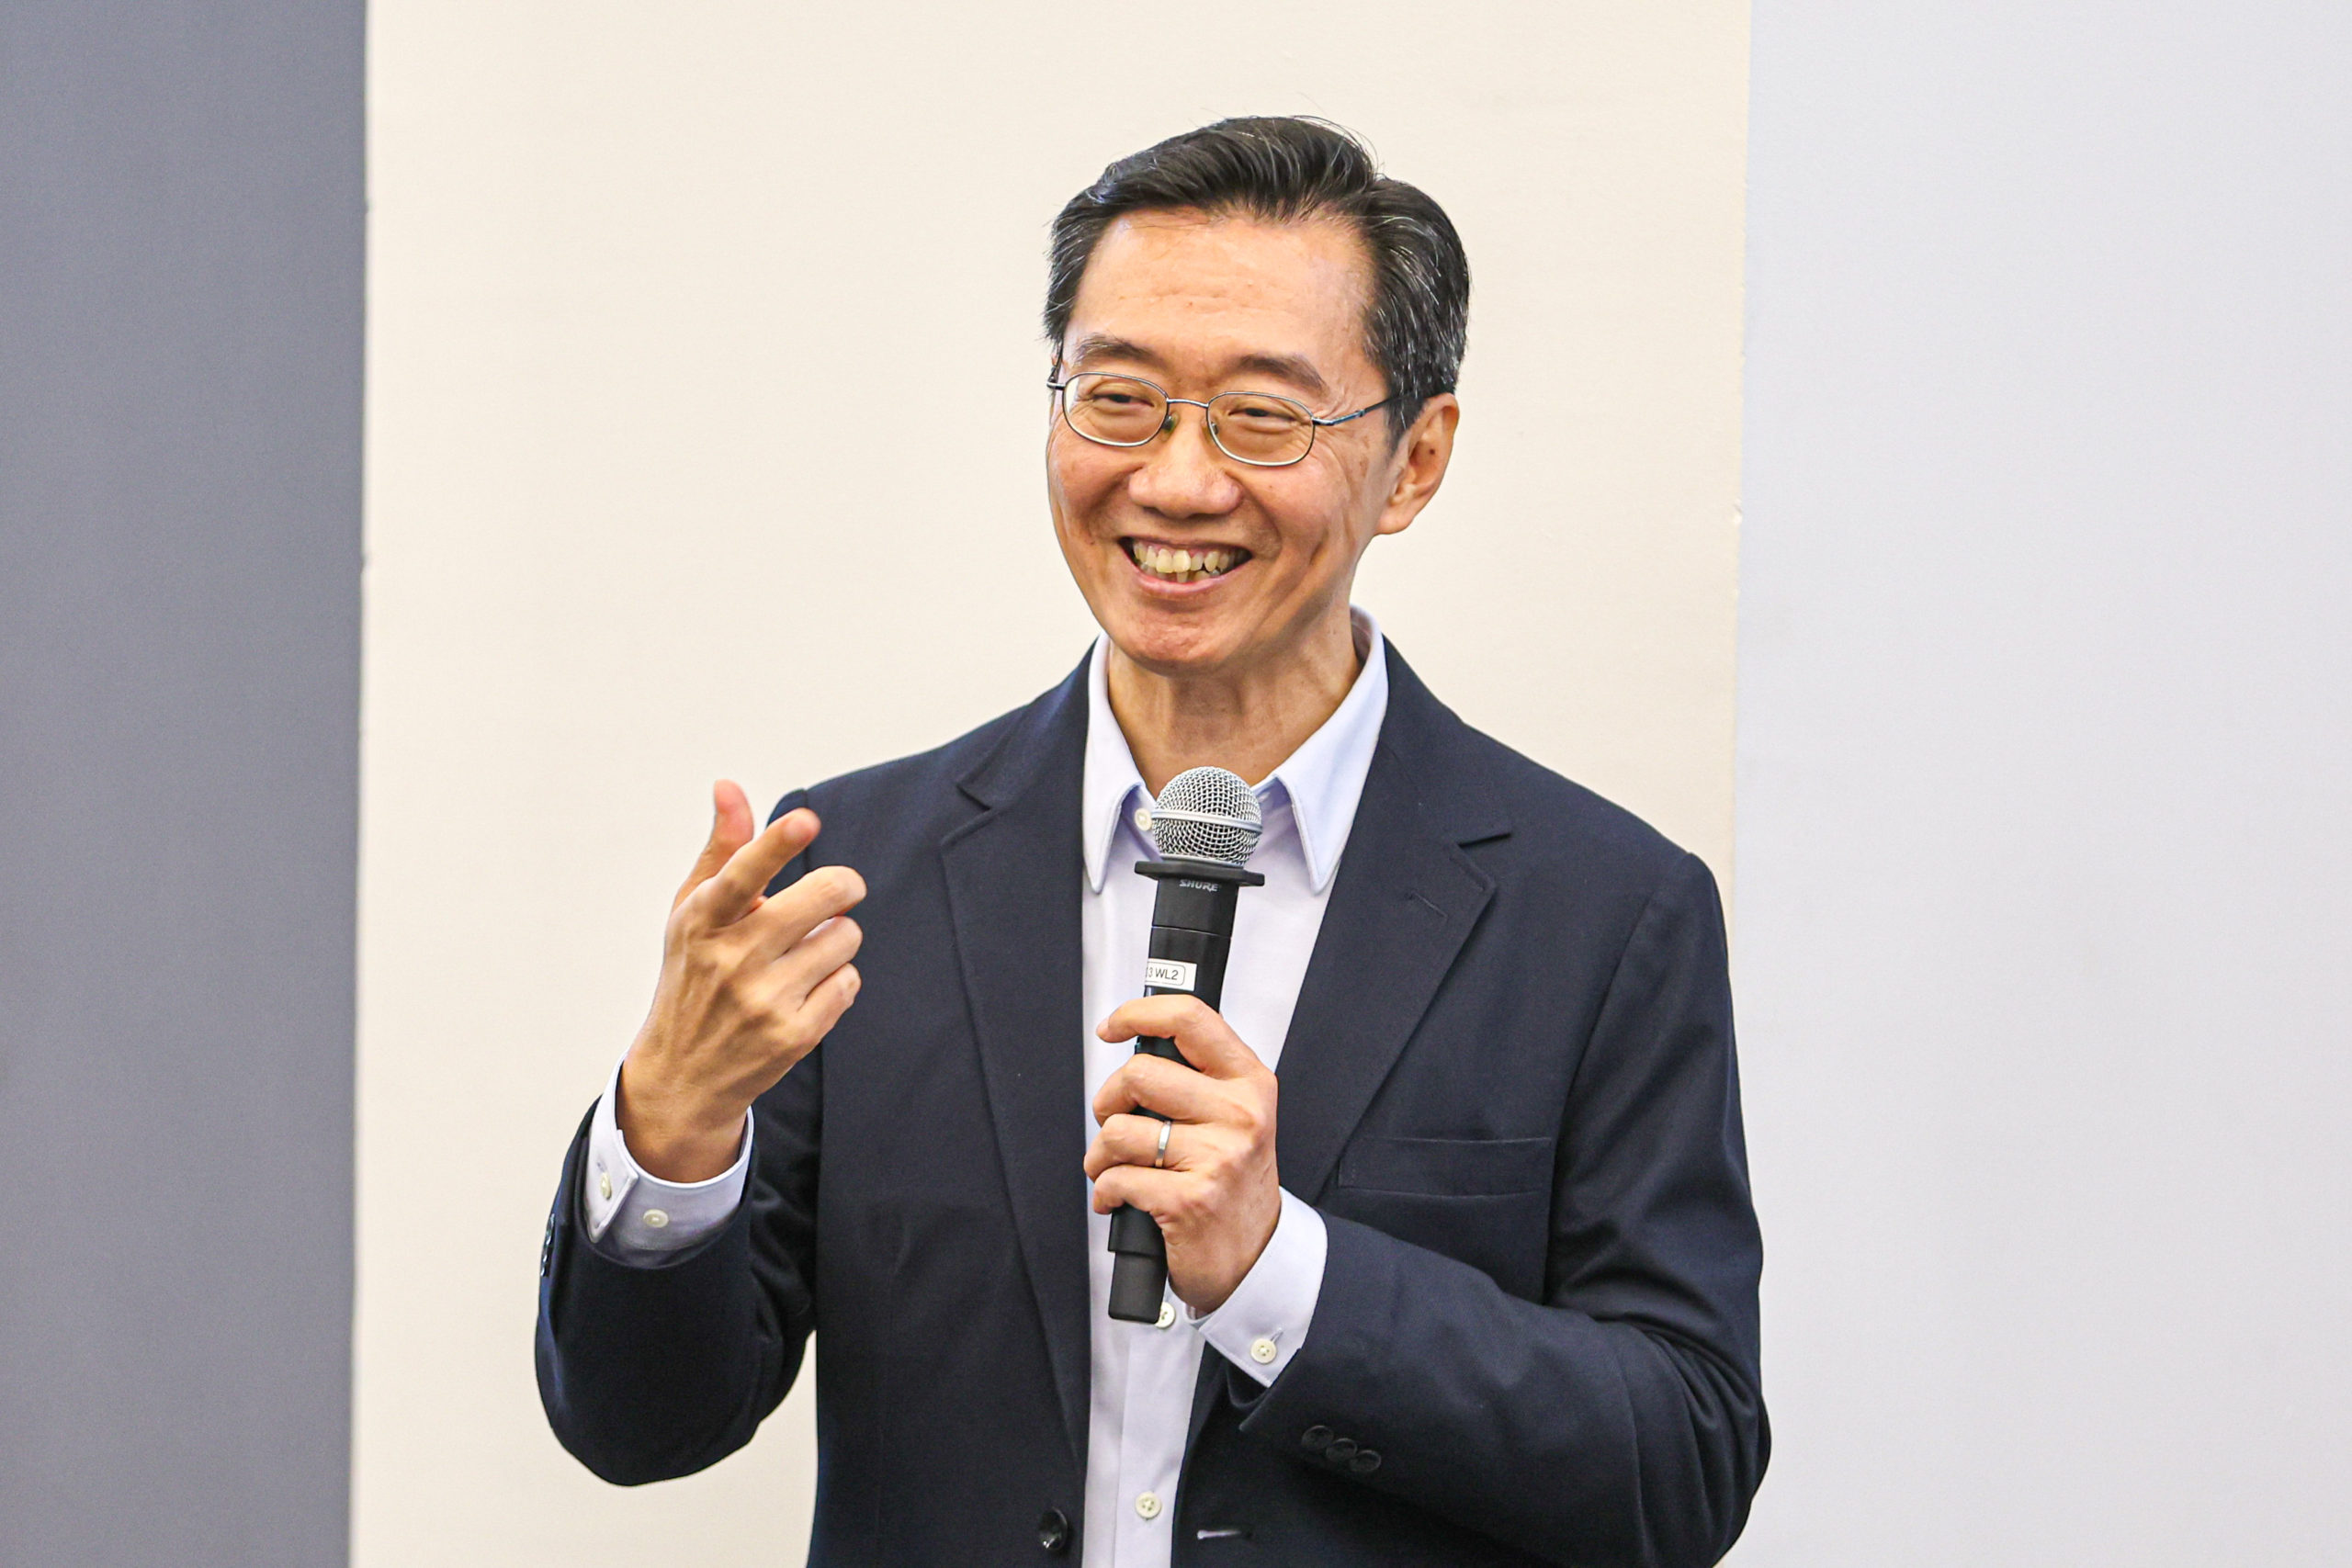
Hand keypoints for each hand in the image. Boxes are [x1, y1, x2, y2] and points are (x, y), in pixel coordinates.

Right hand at [617, 781, 866, 1181]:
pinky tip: (806, 991)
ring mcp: (763, 1001)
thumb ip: (721, 850)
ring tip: (805, 954)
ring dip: (835, 939)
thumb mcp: (691, 915)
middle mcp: (730, 960)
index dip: (775, 844)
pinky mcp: (794, 1035)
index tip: (803, 819)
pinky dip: (837, 981)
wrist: (682, 1077)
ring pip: (844, 937)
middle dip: (844, 887)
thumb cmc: (692, 979)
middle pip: (824, 896)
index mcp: (701, 922)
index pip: (740, 875)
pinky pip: (849, 982)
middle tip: (840, 892)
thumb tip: (729, 785)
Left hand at [1084, 995, 1280, 1313]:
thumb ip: (1199, 1078)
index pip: (1190, 1019)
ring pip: (1119, 1130)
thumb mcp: (1237, 1117)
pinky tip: (1119, 1199)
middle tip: (1115, 1122)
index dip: (1139, 1014)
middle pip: (1139, 1074)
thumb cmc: (1234, 1183)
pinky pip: (1117, 1178)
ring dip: (1100, 1155)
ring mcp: (1217, 1157)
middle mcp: (1240, 1114)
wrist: (1255, 1256)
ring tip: (1113, 1168)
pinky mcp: (1190, 1199)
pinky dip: (1105, 1191)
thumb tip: (1138, 1044)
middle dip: (1108, 1102)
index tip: (1114, 1026)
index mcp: (1249, 1082)